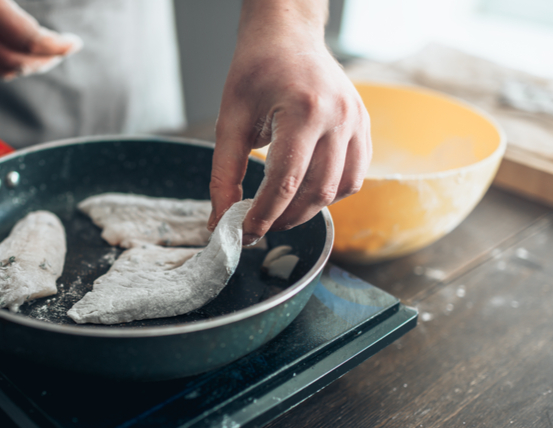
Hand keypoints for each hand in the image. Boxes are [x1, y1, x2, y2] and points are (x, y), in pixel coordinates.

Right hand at [0, 0, 81, 77]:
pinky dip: (4, 71)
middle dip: (47, 59)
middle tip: (62, 50)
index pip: (33, 41)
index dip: (58, 46)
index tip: (73, 43)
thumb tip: (37, 21)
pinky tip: (15, 61)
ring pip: (3, 71)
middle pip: (21, 62)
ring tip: (43, 57)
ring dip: (28, 67)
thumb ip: (13, 1)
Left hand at [208, 0, 370, 244]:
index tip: (245, 234)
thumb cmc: (255, 72)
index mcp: (304, 110)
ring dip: (309, 210)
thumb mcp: (230, 120)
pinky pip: (355, 175)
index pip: (286, 180)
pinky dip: (330, 193)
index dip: (265, 215)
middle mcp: (339, 116)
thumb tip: (219, 220)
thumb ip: (224, 174)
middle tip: (259, 227)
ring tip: (280, 212)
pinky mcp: (364, 127)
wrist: (287, 37)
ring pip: (340, 188)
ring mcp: (358, 121)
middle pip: (317, 191)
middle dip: (286, 218)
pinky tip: (305, 192)